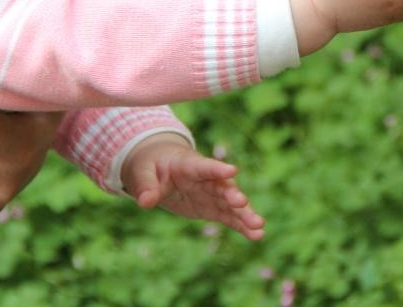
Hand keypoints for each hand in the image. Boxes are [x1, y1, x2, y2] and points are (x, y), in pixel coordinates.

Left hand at [120, 133, 264, 240]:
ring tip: (259, 227)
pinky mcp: (212, 208)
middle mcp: (206, 179)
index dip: (218, 168)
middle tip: (242, 202)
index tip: (232, 171)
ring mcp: (212, 194)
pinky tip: (257, 236)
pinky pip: (229, 218)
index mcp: (189, 165)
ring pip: (231, 204)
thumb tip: (144, 202)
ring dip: (245, 215)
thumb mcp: (142, 173)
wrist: (159, 168)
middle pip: (223, 186)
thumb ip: (146, 187)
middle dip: (233, 194)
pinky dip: (242, 226)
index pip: (205, 166)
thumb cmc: (151, 166)